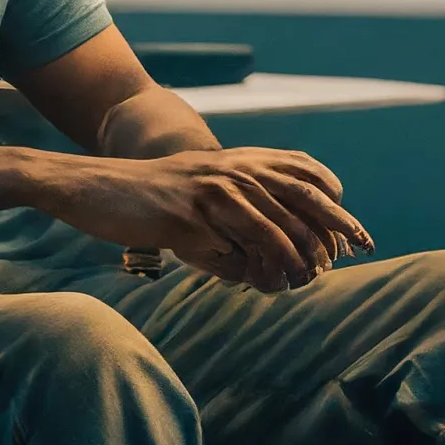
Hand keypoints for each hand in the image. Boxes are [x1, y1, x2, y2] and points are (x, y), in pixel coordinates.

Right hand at [64, 147, 372, 293]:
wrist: (93, 187)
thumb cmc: (144, 195)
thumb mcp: (195, 184)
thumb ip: (232, 201)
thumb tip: (273, 242)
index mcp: (234, 160)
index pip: (302, 172)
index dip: (332, 203)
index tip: (351, 234)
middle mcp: (229, 170)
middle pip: (302, 201)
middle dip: (332, 236)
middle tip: (341, 263)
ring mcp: (210, 193)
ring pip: (275, 233)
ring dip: (295, 264)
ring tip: (300, 282)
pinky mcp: (189, 218)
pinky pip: (234, 253)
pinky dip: (255, 273)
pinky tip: (261, 284)